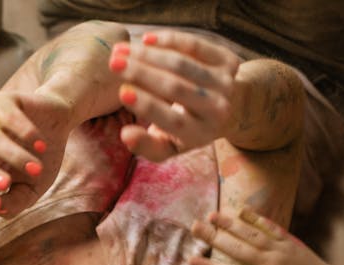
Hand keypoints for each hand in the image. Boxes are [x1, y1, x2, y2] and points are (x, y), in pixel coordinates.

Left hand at [0, 89, 72, 230]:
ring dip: (15, 156)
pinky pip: (6, 117)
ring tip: (36, 169)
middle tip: (6, 184)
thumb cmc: (40, 160)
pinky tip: (41, 145)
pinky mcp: (1, 101)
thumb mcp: (31, 189)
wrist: (56, 122)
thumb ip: (15, 202)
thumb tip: (0, 211)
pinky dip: (24, 132)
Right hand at [108, 31, 239, 160]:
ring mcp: (226, 84)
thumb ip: (145, 145)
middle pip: (175, 88)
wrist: (229, 109)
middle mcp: (217, 110)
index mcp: (200, 135)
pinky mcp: (230, 62)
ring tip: (122, 50)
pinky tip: (146, 39)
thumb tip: (125, 135)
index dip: (147, 106)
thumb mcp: (166, 146)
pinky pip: (195, 46)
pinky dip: (170, 40)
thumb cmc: (185, 130)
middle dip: (141, 74)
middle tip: (113, 64)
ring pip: (183, 64)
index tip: (122, 92)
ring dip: (149, 54)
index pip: (172, 120)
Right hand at [190, 207, 341, 264]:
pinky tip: (241, 210)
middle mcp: (269, 264)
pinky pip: (270, 227)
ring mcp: (279, 250)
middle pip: (236, 248)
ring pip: (251, 233)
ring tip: (212, 215)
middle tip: (195, 226)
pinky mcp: (289, 242)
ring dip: (230, 223)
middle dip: (214, 237)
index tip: (191, 259)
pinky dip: (255, 218)